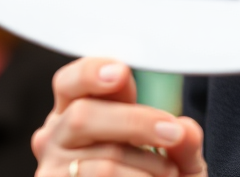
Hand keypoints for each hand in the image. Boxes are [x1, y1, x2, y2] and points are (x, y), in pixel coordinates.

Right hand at [32, 58, 205, 176]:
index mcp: (76, 112)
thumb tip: (186, 130)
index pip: (70, 82)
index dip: (90, 73)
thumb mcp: (174, 155)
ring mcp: (53, 170)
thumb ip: (182, 140)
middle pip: (83, 115)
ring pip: (103, 159)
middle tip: (173, 133)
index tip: (121, 73)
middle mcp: (56, 139)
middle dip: (136, 122)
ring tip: (169, 173)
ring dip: (147, 165)